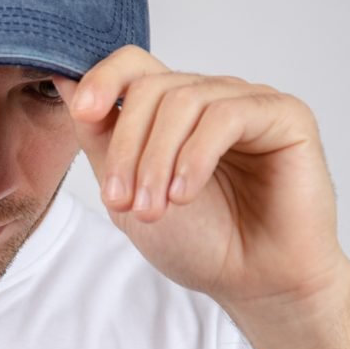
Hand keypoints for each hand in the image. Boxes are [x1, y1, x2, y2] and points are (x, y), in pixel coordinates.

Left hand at [52, 46, 349, 314]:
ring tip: (153, 209)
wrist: (253, 283)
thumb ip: (100, 139)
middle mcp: (211, 98)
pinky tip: (185, 193)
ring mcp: (249, 102)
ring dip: (157, 159)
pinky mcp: (285, 115)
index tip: (83, 113)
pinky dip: (195, 156)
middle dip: (127, 146)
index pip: (134, 65)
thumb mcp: (128, 193)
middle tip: (122, 201)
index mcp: (174, 112)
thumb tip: (65, 81)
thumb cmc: (200, 243)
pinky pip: (227, 115)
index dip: (103, 79)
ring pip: (185, 100)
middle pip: (151, 86)